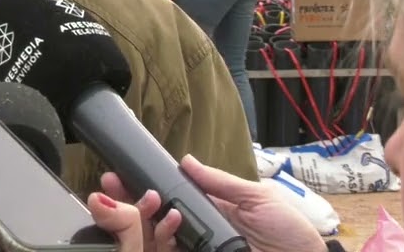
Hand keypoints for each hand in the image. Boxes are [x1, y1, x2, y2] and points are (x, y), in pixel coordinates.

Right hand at [99, 154, 325, 251]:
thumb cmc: (292, 237)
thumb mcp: (259, 199)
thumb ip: (220, 182)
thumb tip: (186, 161)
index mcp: (210, 213)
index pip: (169, 198)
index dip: (143, 187)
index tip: (118, 173)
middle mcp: (198, 234)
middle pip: (154, 219)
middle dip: (128, 201)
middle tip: (110, 184)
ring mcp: (196, 250)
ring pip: (156, 240)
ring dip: (144, 219)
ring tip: (143, 201)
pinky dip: (163, 241)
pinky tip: (166, 224)